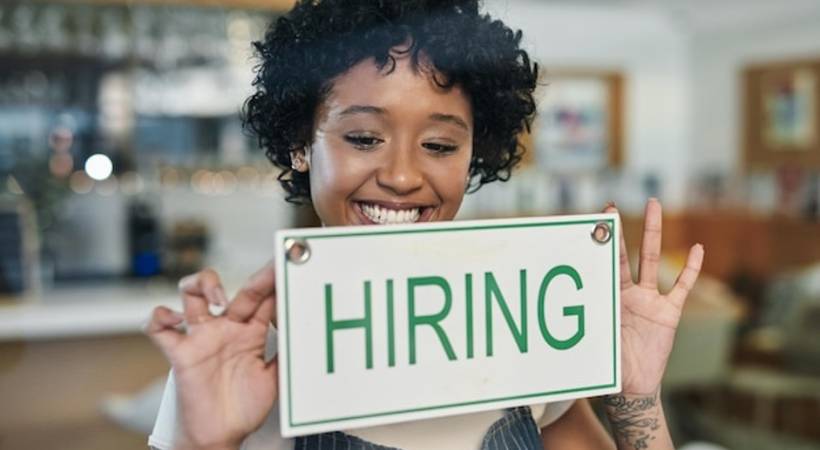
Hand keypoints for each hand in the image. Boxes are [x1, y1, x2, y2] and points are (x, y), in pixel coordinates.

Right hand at [145, 261, 277, 449]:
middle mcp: (226, 329)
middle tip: (272, 272)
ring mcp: (202, 337)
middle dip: (257, 279)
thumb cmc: (245, 408)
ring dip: (203, 284)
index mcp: (251, 333)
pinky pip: (158, 327)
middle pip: (238, 291)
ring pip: (193, 293)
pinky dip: (160, 317)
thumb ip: (287, 356)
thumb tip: (307, 336)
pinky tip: (176, 319)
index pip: (264, 300)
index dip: (276, 285)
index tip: (290, 271)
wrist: (220, 436)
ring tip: (219, 299)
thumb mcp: (276, 379)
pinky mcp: (180, 353)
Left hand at [605, 199, 703, 394]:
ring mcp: (649, 300)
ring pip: (653, 260)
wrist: (633, 385)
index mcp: (608, 298)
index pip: (603, 265)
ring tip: (653, 205)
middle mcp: (628, 293)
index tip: (594, 220)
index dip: (600, 244)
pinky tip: (697, 249)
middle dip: (620, 230)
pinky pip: (681, 288)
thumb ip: (588, 326)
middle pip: (625, 255)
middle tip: (612, 205)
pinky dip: (690, 270)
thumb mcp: (596, 343)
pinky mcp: (669, 312)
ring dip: (653, 233)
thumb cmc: (609, 366)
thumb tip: (564, 316)